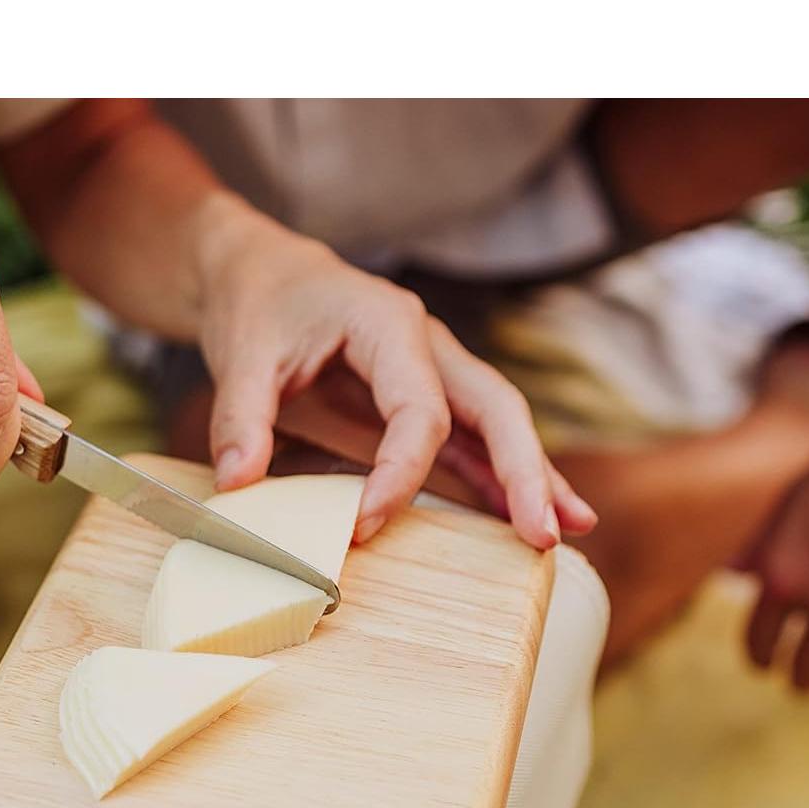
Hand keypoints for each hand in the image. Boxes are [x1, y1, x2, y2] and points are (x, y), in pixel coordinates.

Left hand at [193, 197, 595, 547]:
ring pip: (499, 425)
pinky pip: (475, 441)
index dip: (399, 474)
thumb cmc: (259, 303)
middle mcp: (428, 346)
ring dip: (534, 478)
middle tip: (541, 535)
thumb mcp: (239, 355)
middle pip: (495, 409)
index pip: (419, 411)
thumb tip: (239, 482)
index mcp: (389, 325)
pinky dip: (503, 478)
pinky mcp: (425, 400)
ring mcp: (434, 373)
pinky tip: (530, 516)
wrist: (260, 272)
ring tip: (568, 531)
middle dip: (523, 472)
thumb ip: (240, 418)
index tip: (365, 524)